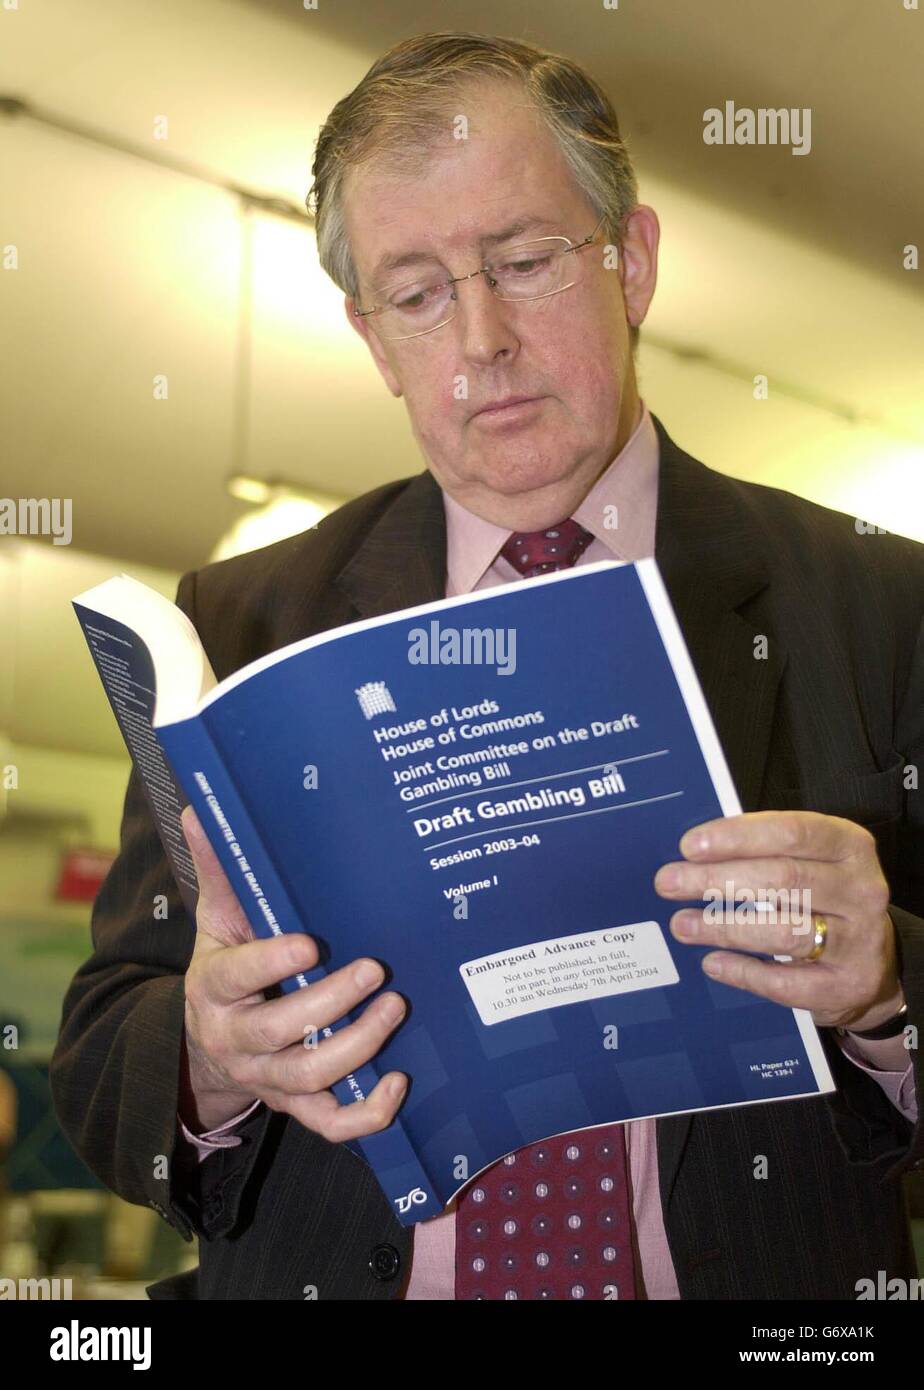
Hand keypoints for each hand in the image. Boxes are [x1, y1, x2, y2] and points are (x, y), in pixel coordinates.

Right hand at [179, 806, 407, 1138]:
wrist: (209, 1047)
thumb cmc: (228, 968)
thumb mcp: (218, 921)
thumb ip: (218, 869)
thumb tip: (202, 808)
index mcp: (215, 988)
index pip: (237, 978)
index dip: (272, 965)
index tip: (312, 943)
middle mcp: (237, 1039)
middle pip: (279, 1033)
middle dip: (331, 1004)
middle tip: (377, 970)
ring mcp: (267, 1077)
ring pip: (308, 1076)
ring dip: (357, 1047)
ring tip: (395, 1008)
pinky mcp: (295, 1105)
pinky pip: (329, 1124)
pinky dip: (365, 1113)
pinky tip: (398, 1083)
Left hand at [653, 811, 903, 1031]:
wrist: (875, 966)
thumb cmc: (825, 901)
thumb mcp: (810, 864)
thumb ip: (764, 853)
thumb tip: (694, 852)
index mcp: (850, 847)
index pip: (792, 832)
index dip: (737, 837)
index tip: (689, 845)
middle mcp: (861, 890)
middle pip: (783, 879)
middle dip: (716, 880)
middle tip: (669, 882)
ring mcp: (859, 942)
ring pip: (783, 931)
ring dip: (723, 926)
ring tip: (681, 924)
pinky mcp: (845, 987)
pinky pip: (785, 982)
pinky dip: (743, 971)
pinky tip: (712, 962)